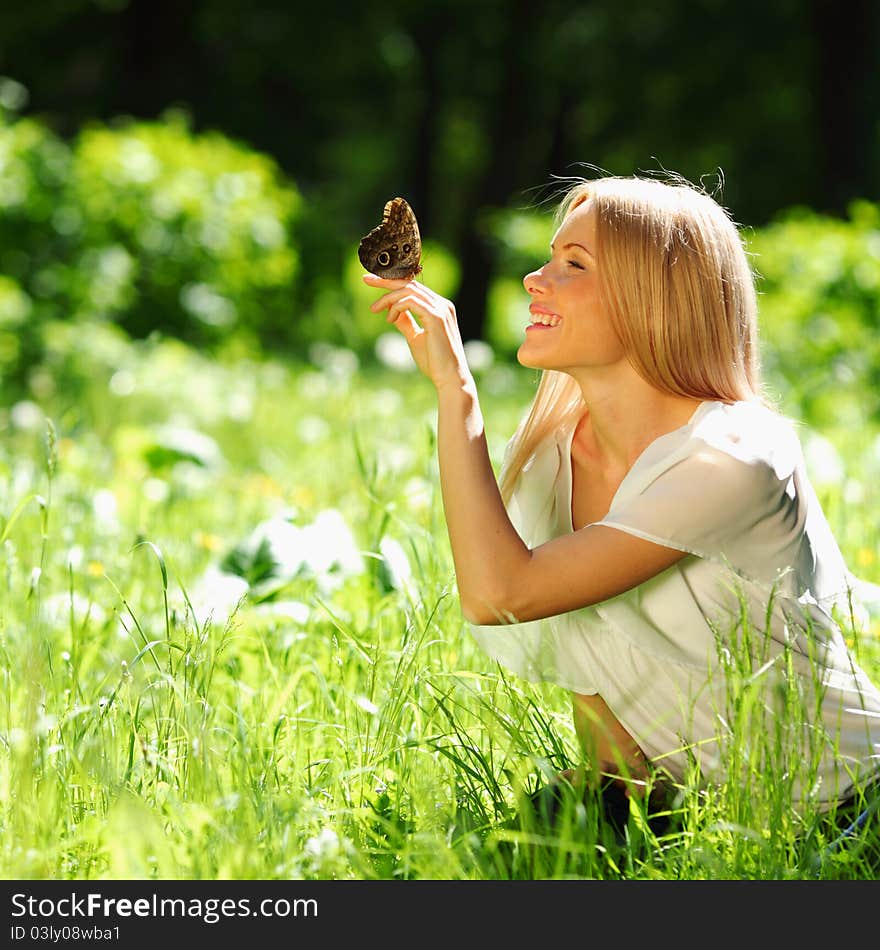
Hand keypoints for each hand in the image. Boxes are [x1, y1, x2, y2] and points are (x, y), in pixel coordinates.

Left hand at [363, 273, 472, 391]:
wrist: (449, 377)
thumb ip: (405, 322)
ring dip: (388, 298)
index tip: (372, 282)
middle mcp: (442, 304)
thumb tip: (391, 312)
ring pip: (408, 290)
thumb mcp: (415, 337)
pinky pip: (410, 302)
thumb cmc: (434, 361)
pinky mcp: (436, 317)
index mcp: (439, 307)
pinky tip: (389, 319)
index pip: (414, 287)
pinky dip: (396, 307)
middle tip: (366, 280)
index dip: (392, 282)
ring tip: (374, 309)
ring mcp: (441, 309)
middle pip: (410, 283)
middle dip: (386, 281)